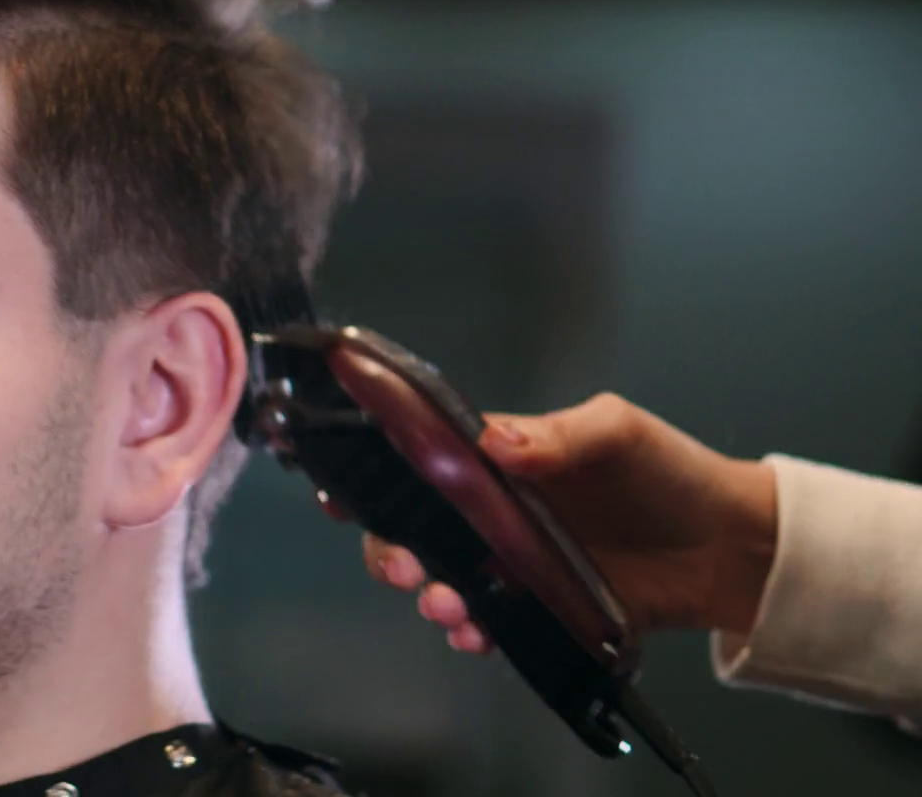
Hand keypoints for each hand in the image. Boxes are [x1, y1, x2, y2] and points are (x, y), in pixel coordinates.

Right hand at [361, 392, 779, 652]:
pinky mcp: (539, 611)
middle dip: (390, 548)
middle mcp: (494, 514)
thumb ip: (559, 436)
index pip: (421, 463)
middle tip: (403, 566)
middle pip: (413, 529)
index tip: (337, 493)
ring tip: (446, 605)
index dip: (372, 475)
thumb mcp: (618, 433)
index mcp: (499, 463)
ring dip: (430, 595)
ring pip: (443, 579)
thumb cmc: (669, 473)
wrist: (731, 549)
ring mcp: (513, 565)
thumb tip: (496, 444)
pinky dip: (472, 632)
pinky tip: (476, 635)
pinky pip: (490, 624)